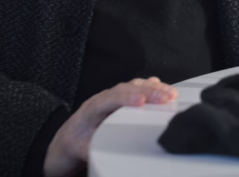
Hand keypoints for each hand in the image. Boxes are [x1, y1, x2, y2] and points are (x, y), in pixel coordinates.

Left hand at [44, 77, 176, 176]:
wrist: (68, 139)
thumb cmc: (74, 143)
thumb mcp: (80, 151)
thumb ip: (92, 150)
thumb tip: (107, 152)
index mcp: (90, 110)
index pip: (110, 99)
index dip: (127, 98)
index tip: (142, 101)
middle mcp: (101, 99)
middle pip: (126, 89)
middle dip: (148, 91)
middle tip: (166, 97)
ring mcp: (111, 97)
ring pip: (132, 86)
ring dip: (153, 88)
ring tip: (170, 93)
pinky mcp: (119, 99)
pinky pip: (136, 88)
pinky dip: (150, 87)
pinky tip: (162, 87)